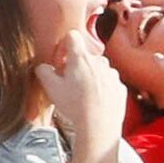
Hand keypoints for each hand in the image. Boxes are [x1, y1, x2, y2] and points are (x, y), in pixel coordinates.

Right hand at [36, 26, 129, 162]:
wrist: (99, 126)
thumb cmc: (75, 106)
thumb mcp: (50, 88)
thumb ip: (43, 71)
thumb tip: (43, 67)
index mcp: (81, 58)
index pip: (73, 36)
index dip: (65, 45)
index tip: (62, 58)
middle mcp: (99, 62)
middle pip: (85, 56)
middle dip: (77, 66)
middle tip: (69, 83)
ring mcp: (112, 74)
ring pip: (98, 69)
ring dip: (90, 78)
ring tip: (82, 96)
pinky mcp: (120, 87)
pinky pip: (108, 83)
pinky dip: (102, 89)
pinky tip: (95, 102)